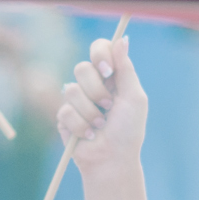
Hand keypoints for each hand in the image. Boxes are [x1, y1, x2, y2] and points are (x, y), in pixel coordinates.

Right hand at [55, 34, 148, 178]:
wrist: (112, 160)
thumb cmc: (129, 131)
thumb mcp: (134, 98)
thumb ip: (126, 69)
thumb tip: (122, 39)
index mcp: (111, 76)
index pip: (99, 49)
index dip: (100, 55)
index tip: (107, 70)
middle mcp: (92, 84)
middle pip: (81, 68)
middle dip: (96, 90)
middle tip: (108, 106)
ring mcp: (76, 100)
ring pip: (71, 90)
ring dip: (91, 112)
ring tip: (100, 125)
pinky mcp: (64, 117)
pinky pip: (66, 111)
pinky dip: (82, 126)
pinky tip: (90, 135)